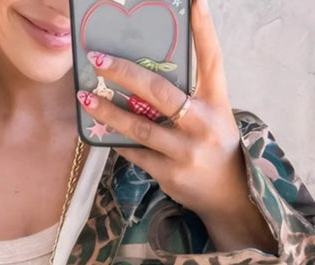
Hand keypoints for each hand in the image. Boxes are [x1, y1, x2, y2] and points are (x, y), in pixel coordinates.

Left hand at [76, 0, 275, 252]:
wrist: (228, 196)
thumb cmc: (215, 147)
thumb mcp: (212, 116)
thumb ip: (188, 97)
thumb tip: (145, 76)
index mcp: (217, 102)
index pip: (211, 58)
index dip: (203, 29)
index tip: (193, 2)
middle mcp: (202, 123)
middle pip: (159, 91)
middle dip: (125, 73)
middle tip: (98, 58)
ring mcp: (185, 150)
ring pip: (139, 127)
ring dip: (108, 111)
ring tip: (86, 96)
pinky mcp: (170, 173)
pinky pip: (136, 153)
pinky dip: (117, 140)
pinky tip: (99, 129)